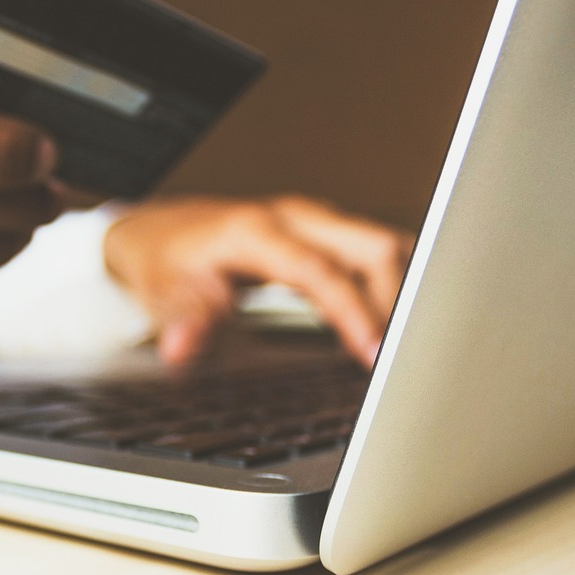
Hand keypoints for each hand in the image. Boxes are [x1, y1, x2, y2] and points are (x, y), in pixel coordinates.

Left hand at [103, 195, 413, 366]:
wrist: (160, 230)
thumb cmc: (165, 260)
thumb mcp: (163, 292)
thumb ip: (183, 319)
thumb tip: (180, 348)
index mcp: (256, 231)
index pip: (321, 271)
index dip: (353, 312)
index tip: (375, 354)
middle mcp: (294, 217)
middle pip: (372, 246)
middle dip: (399, 301)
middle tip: (407, 357)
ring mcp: (314, 221)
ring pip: (383, 245)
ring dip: (405, 291)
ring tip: (414, 345)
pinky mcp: (324, 233)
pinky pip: (375, 253)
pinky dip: (395, 284)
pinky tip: (401, 322)